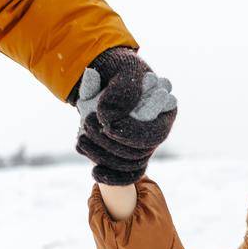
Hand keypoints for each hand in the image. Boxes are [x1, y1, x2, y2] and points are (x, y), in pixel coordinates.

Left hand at [72, 48, 176, 184]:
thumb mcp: (121, 70)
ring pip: (131, 164)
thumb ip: (120, 90)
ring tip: (81, 139)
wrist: (105, 79)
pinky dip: (111, 178)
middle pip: (142, 151)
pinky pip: (127, 176)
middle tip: (87, 125)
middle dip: (112, 143)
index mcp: (166, 109)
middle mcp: (159, 130)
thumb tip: (108, 118)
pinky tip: (94, 172)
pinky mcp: (131, 157)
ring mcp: (145, 145)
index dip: (131, 134)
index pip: (155, 133)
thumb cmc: (117, 71)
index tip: (107, 126)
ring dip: (104, 155)